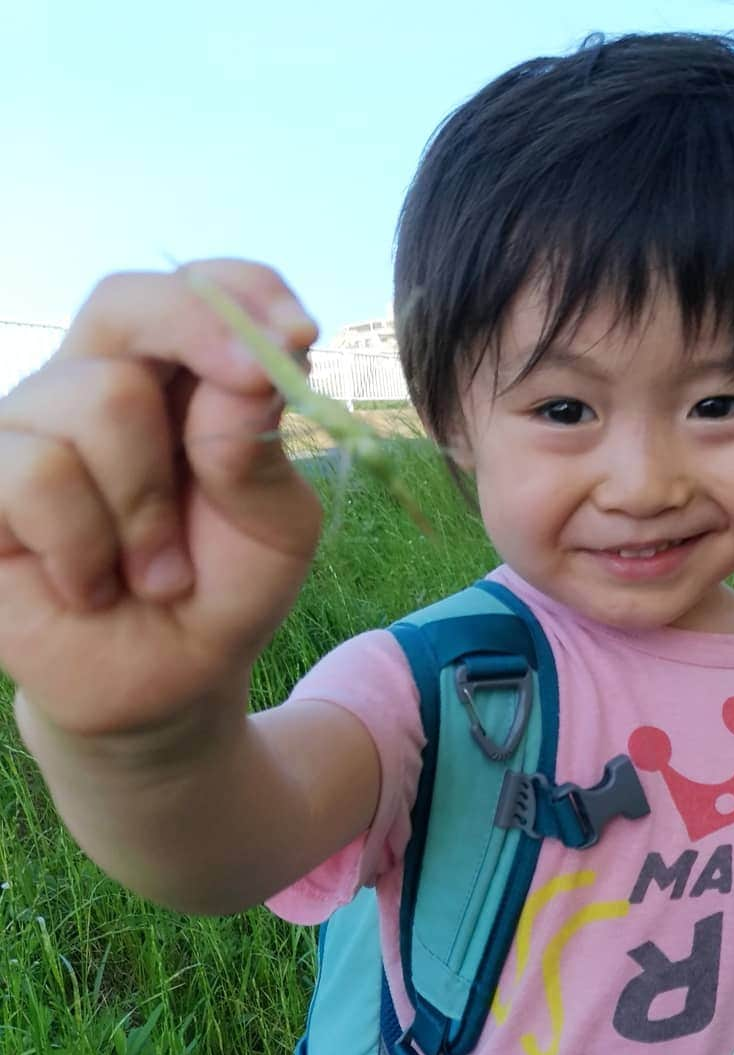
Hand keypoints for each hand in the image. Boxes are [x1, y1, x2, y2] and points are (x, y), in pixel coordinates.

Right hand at [0, 260, 322, 738]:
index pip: (197, 287)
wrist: (168, 682)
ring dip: (148, 509)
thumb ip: (257, 449)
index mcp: (176, 378)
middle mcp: (93, 384)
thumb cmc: (222, 588)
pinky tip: (94, 586)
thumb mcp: (274, 524)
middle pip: (124, 304)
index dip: (243, 290)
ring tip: (156, 572)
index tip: (298, 334)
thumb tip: (244, 374)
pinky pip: (35, 474)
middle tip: (248, 407)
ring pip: (95, 401)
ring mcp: (28, 430)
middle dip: (199, 346)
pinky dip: (88, 547)